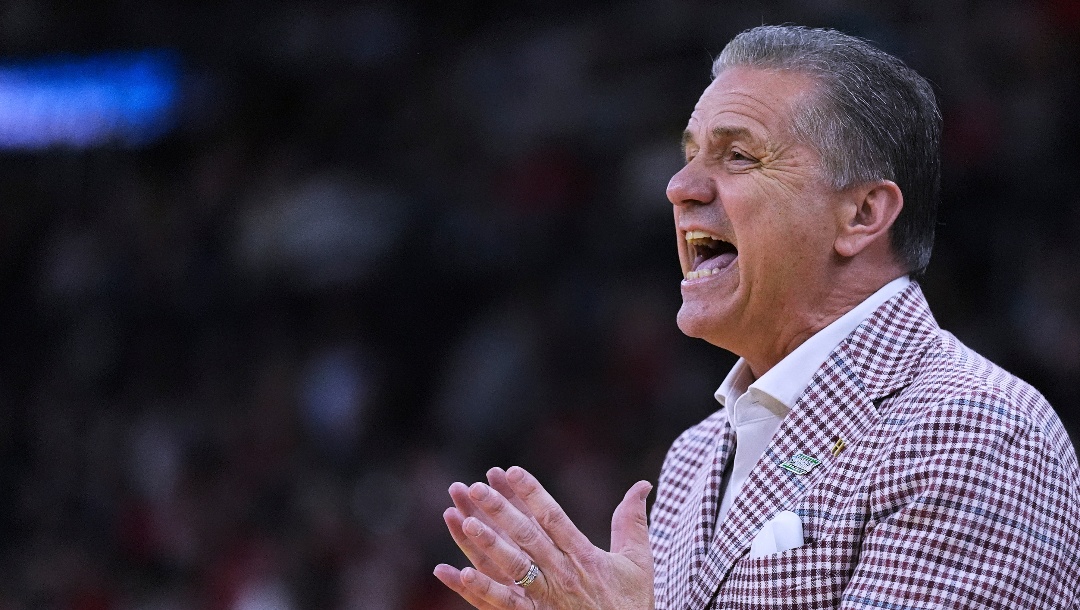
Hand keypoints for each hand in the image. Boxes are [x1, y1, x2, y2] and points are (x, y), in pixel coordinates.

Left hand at [434, 466, 653, 609]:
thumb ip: (633, 521)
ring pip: (513, 566)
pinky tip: (462, 574)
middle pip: (528, 536)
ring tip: (466, 522)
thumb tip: (643, 484)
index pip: (553, 517)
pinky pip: (505, 604)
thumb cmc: (632, 605)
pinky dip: (484, 589)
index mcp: (584, 556)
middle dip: (501, 510)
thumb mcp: (638, 562)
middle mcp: (563, 574)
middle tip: (477, 488)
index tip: (511, 470)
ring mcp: (547, 598)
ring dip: (488, 544)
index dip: (532, 493)